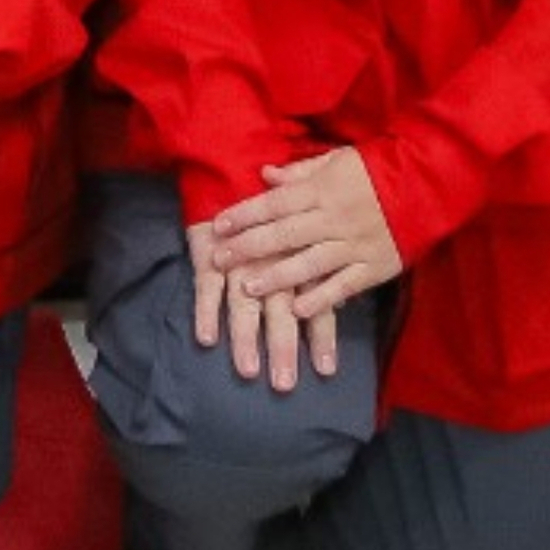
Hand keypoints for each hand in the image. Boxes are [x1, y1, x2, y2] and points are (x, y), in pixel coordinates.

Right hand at [185, 214, 342, 389]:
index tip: (326, 370)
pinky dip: (205, 311)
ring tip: (248, 371)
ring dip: (245, 338)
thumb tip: (344, 298)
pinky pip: (205, 286)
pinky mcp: (207, 253)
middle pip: (280, 312)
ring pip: (244, 304)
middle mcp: (272, 262)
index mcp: (301, 256)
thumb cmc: (279, 201)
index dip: (321, 336)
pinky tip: (206, 338)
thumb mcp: (310, 227)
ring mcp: (239, 260)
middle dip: (283, 348)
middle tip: (284, 384)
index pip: (315, 302)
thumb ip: (325, 260)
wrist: (233, 165)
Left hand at [203, 148, 403, 326]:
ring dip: (277, 277)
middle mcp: (335, 218)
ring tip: (248, 289)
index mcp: (323, 190)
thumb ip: (300, 171)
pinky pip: (345, 285)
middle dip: (249, 247)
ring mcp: (356, 244)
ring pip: (310, 263)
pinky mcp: (377, 266)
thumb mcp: (338, 160)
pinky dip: (322, 299)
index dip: (245, 214)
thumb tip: (264, 175)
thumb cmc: (378, 170)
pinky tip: (299, 311)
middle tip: (219, 260)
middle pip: (285, 234)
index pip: (276, 203)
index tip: (217, 226)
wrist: (430, 184)